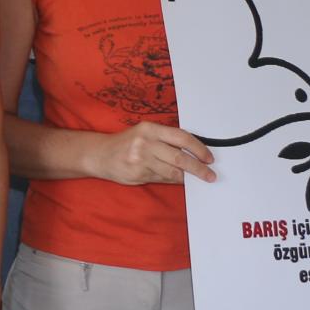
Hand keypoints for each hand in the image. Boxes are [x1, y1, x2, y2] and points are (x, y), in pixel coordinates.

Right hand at [92, 122, 215, 183]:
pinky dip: (172, 180)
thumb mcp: (145, 134)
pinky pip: (162, 179)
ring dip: (186, 177)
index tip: (209, 158)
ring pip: (173, 172)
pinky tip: (175, 179)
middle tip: (210, 175)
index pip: (182, 137)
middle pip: (180, 158)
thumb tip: (193, 153)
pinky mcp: (138, 174)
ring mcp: (141, 160)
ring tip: (194, 180)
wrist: (99, 154)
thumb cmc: (126, 143)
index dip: (199, 148)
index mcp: (150, 129)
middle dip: (199, 168)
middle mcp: (146, 143)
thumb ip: (166, 140)